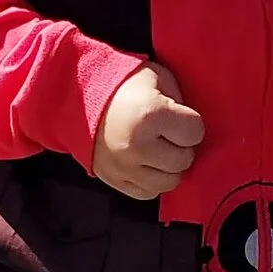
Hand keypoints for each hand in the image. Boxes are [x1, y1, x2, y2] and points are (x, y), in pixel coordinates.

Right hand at [92, 62, 203, 199]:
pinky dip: (151, 180)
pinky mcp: (113, 180)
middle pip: (183, 160)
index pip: (194, 133)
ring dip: (168, 166)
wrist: (76, 96)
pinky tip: (146, 162)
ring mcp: (124, 167)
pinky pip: (147, 193)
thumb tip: (195, 127)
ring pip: (169, 182)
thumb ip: (181, 101)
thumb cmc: (122, 84)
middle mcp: (137, 146)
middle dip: (180, 146)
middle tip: (168, 134)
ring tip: (158, 149)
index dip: (191, 124)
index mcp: (150, 115)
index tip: (180, 118)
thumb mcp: (157, 78)